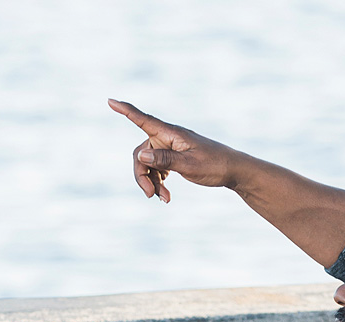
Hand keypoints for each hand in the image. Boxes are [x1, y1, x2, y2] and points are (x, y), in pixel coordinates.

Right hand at [108, 99, 239, 201]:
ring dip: (152, 182)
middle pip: (141, 154)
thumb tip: (140, 155)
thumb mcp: (189, 165)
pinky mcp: (174, 158)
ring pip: (148, 164)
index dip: (126, 110)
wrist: (234, 171)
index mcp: (171, 134)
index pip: (144, 120)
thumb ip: (165, 160)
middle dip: (142, 175)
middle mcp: (168, 138)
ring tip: (164, 199)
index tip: (110, 100)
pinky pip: (157, 169)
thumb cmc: (215, 165)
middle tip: (151, 196)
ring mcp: (170, 148)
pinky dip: (159, 182)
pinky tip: (166, 195)